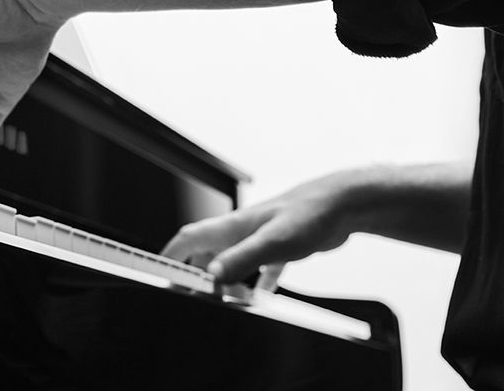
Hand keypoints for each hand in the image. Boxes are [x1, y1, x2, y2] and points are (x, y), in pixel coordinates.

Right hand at [161, 170, 366, 287]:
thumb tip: (213, 276)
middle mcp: (244, 230)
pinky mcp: (284, 246)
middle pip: (207, 250)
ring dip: (224, 277)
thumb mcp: (273, 242)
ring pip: (234, 258)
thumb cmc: (310, 214)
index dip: (171, 253)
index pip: (191, 238)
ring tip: (219, 298)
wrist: (344, 204)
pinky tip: (262, 296)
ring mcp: (263, 237)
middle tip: (187, 292)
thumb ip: (241, 258)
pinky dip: (258, 282)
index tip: (159, 271)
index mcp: (235, 226)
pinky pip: (264, 267)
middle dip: (193, 269)